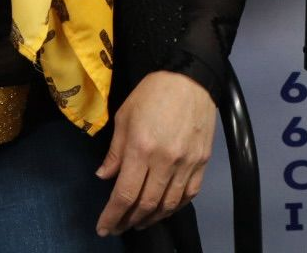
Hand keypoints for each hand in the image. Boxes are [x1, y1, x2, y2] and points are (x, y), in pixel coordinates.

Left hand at [95, 71, 216, 235]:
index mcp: (141, 148)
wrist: (190, 78)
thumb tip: (104, 176)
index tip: (103, 228)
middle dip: (128, 221)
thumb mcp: (124, 117)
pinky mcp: (202, 162)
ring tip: (139, 222)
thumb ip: (115, 151)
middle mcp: (164, 161)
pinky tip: (164, 209)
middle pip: (146, 204)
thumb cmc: (152, 93)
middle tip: (118, 227)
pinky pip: (189, 194)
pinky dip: (175, 207)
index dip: (112, 216)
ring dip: (151, 218)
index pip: (124, 194)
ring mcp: (186, 163)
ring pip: (168, 204)